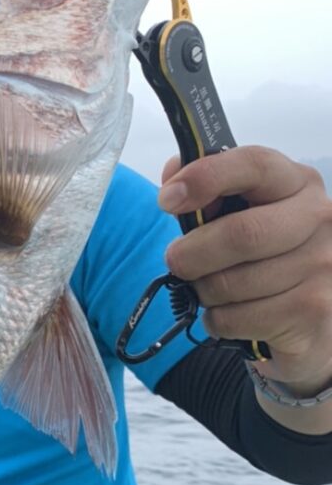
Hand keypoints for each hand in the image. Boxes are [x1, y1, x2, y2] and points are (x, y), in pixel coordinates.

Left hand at [159, 147, 331, 395]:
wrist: (314, 313)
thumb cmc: (271, 254)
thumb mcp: (246, 213)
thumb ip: (210, 191)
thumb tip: (173, 177)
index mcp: (300, 184)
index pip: (255, 165)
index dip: (206, 178)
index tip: (168, 199)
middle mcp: (320, 219)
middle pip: (241, 234)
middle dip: (193, 253)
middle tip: (177, 261)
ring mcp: (322, 266)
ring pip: (230, 283)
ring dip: (204, 291)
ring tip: (214, 290)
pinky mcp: (311, 310)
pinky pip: (234, 318)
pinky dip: (217, 320)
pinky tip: (233, 313)